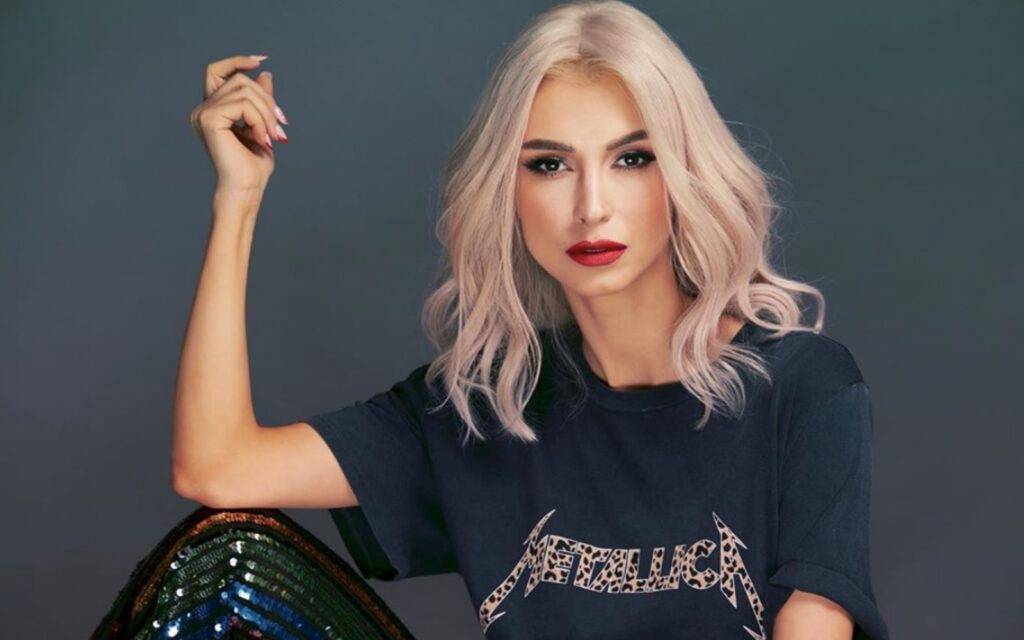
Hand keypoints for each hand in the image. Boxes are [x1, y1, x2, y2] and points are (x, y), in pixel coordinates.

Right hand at [188, 54, 288, 196]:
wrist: (247, 188)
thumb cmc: (254, 164)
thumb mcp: (262, 125)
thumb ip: (259, 101)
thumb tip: (264, 74)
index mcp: (212, 109)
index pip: (217, 71)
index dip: (237, 61)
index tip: (261, 61)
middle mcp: (203, 109)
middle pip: (239, 80)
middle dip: (267, 99)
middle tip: (281, 125)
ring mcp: (203, 113)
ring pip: (244, 91)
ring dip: (267, 113)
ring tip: (273, 136)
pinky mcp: (209, 120)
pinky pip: (243, 105)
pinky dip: (260, 120)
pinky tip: (262, 139)